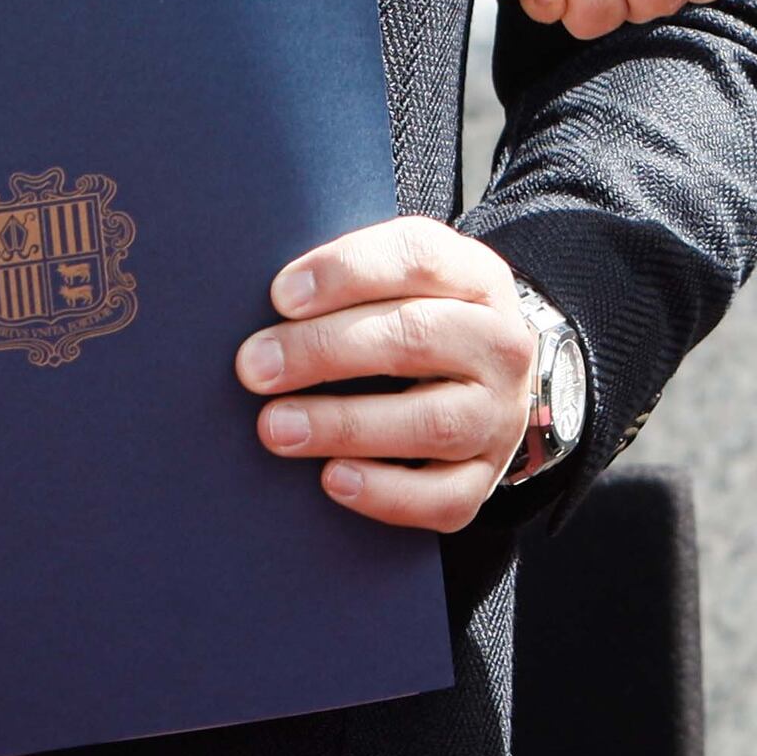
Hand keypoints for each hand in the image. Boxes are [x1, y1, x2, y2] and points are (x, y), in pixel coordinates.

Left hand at [239, 217, 538, 533]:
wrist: (484, 384)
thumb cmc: (416, 324)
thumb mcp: (402, 281)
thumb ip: (351, 278)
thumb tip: (278, 299)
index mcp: (477, 279)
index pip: (420, 258)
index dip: (347, 272)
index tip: (281, 296)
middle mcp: (499, 345)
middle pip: (419, 336)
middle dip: (326, 350)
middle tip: (256, 367)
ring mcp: (497, 416)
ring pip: (433, 422)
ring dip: (345, 424)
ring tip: (276, 426)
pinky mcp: (483, 477)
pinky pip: (444, 497)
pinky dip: (386, 493)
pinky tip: (332, 479)